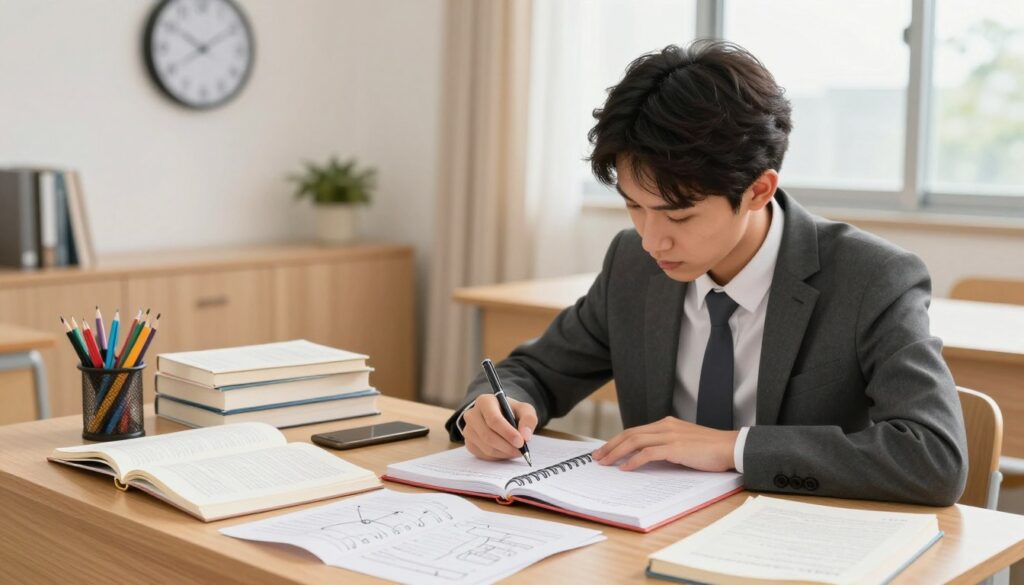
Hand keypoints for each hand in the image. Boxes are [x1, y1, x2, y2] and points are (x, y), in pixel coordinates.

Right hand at [461, 394, 536, 460]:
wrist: (501, 416)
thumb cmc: (512, 412)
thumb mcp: (525, 410)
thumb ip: (528, 420)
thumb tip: (525, 436)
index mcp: (484, 401)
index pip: (493, 419)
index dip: (507, 433)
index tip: (521, 442)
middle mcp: (472, 415)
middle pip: (488, 435)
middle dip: (507, 446)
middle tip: (521, 451)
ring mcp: (468, 430)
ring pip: (486, 447)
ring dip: (504, 452)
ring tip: (516, 450)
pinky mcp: (469, 443)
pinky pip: (484, 455)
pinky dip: (498, 456)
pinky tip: (506, 451)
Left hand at [592, 416, 738, 471]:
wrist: (731, 447)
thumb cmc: (710, 449)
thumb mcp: (684, 443)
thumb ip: (667, 445)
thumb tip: (647, 458)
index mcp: (667, 424)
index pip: (635, 431)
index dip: (617, 440)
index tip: (605, 450)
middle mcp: (665, 426)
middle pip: (630, 434)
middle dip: (611, 446)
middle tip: (598, 457)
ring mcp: (670, 436)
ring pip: (635, 442)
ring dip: (617, 453)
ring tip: (606, 463)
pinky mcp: (675, 448)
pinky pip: (648, 454)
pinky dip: (634, 461)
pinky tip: (625, 468)